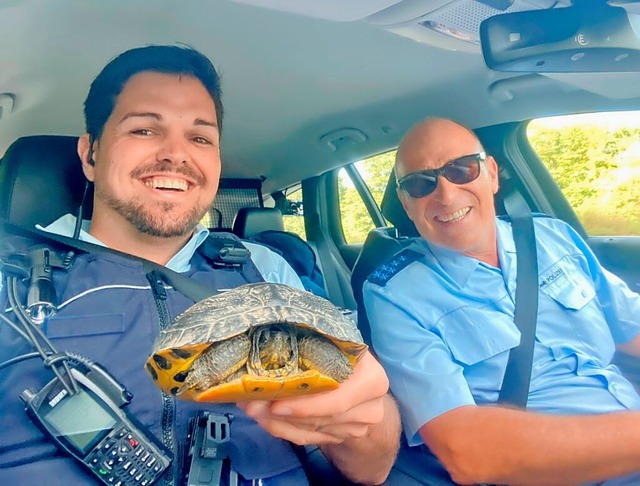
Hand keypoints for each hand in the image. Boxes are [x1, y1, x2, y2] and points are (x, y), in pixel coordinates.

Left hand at [238, 350, 388, 445]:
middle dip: (281, 413)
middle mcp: (369, 407)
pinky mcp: (341, 438)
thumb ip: (313, 348)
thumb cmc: (343, 353)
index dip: (305, 405)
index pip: (338, 400)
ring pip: (310, 431)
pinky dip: (282, 429)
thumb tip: (268, 352)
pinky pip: (306, 439)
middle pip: (320, 418)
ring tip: (251, 407)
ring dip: (276, 421)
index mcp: (372, 379)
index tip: (274, 403)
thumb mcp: (335, 344)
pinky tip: (264, 418)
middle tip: (250, 404)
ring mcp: (357, 427)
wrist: (361, 380)